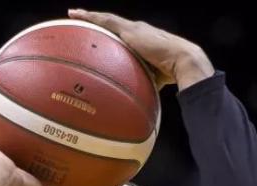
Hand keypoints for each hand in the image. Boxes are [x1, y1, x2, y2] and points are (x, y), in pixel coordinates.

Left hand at [67, 8, 214, 90]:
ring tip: (73, 14)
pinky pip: (104, 20)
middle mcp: (137, 31)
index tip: (99, 37)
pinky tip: (75, 14)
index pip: (122, 36)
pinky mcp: (129, 29)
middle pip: (111, 25)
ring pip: (106, 20)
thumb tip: (131, 100)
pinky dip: (89, 17)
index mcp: (142, 41)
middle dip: (96, 22)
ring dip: (89, 17)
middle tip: (79, 20)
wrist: (182, 61)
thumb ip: (139, 82)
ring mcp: (133, 29)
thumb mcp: (150, 78)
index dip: (110, 35)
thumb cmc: (170, 73)